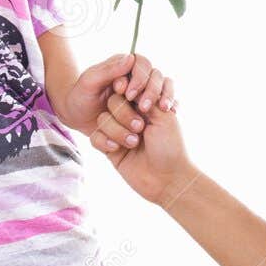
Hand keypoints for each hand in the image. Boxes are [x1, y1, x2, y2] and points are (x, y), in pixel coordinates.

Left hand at [63, 52, 172, 138]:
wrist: (78, 116)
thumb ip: (108, 70)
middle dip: (152, 90)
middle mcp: (136, 75)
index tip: (129, 95)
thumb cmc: (80, 96)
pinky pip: (165, 101)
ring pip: (164, 86)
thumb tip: (130, 58)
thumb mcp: (89, 82)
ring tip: (164, 110)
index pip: (142, 63)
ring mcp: (144, 90)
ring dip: (165, 96)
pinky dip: (171, 104)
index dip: (139, 78)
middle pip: (155, 75)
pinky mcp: (148, 104)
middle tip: (143, 107)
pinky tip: (171, 113)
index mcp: (123, 65)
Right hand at [91, 87, 192, 205]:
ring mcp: (119, 131)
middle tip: (141, 128)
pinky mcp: (109, 147)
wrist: (166, 179)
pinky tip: (117, 151)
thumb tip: (128, 86)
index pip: (129, 86)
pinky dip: (105, 142)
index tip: (140, 104)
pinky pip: (95, 137)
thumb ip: (147, 96)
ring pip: (103, 118)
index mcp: (146, 104)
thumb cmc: (170, 147)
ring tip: (134, 143)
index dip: (132, 91)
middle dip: (125, 114)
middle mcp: (131, 115)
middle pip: (113, 100)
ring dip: (118, 131)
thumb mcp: (164, 116)